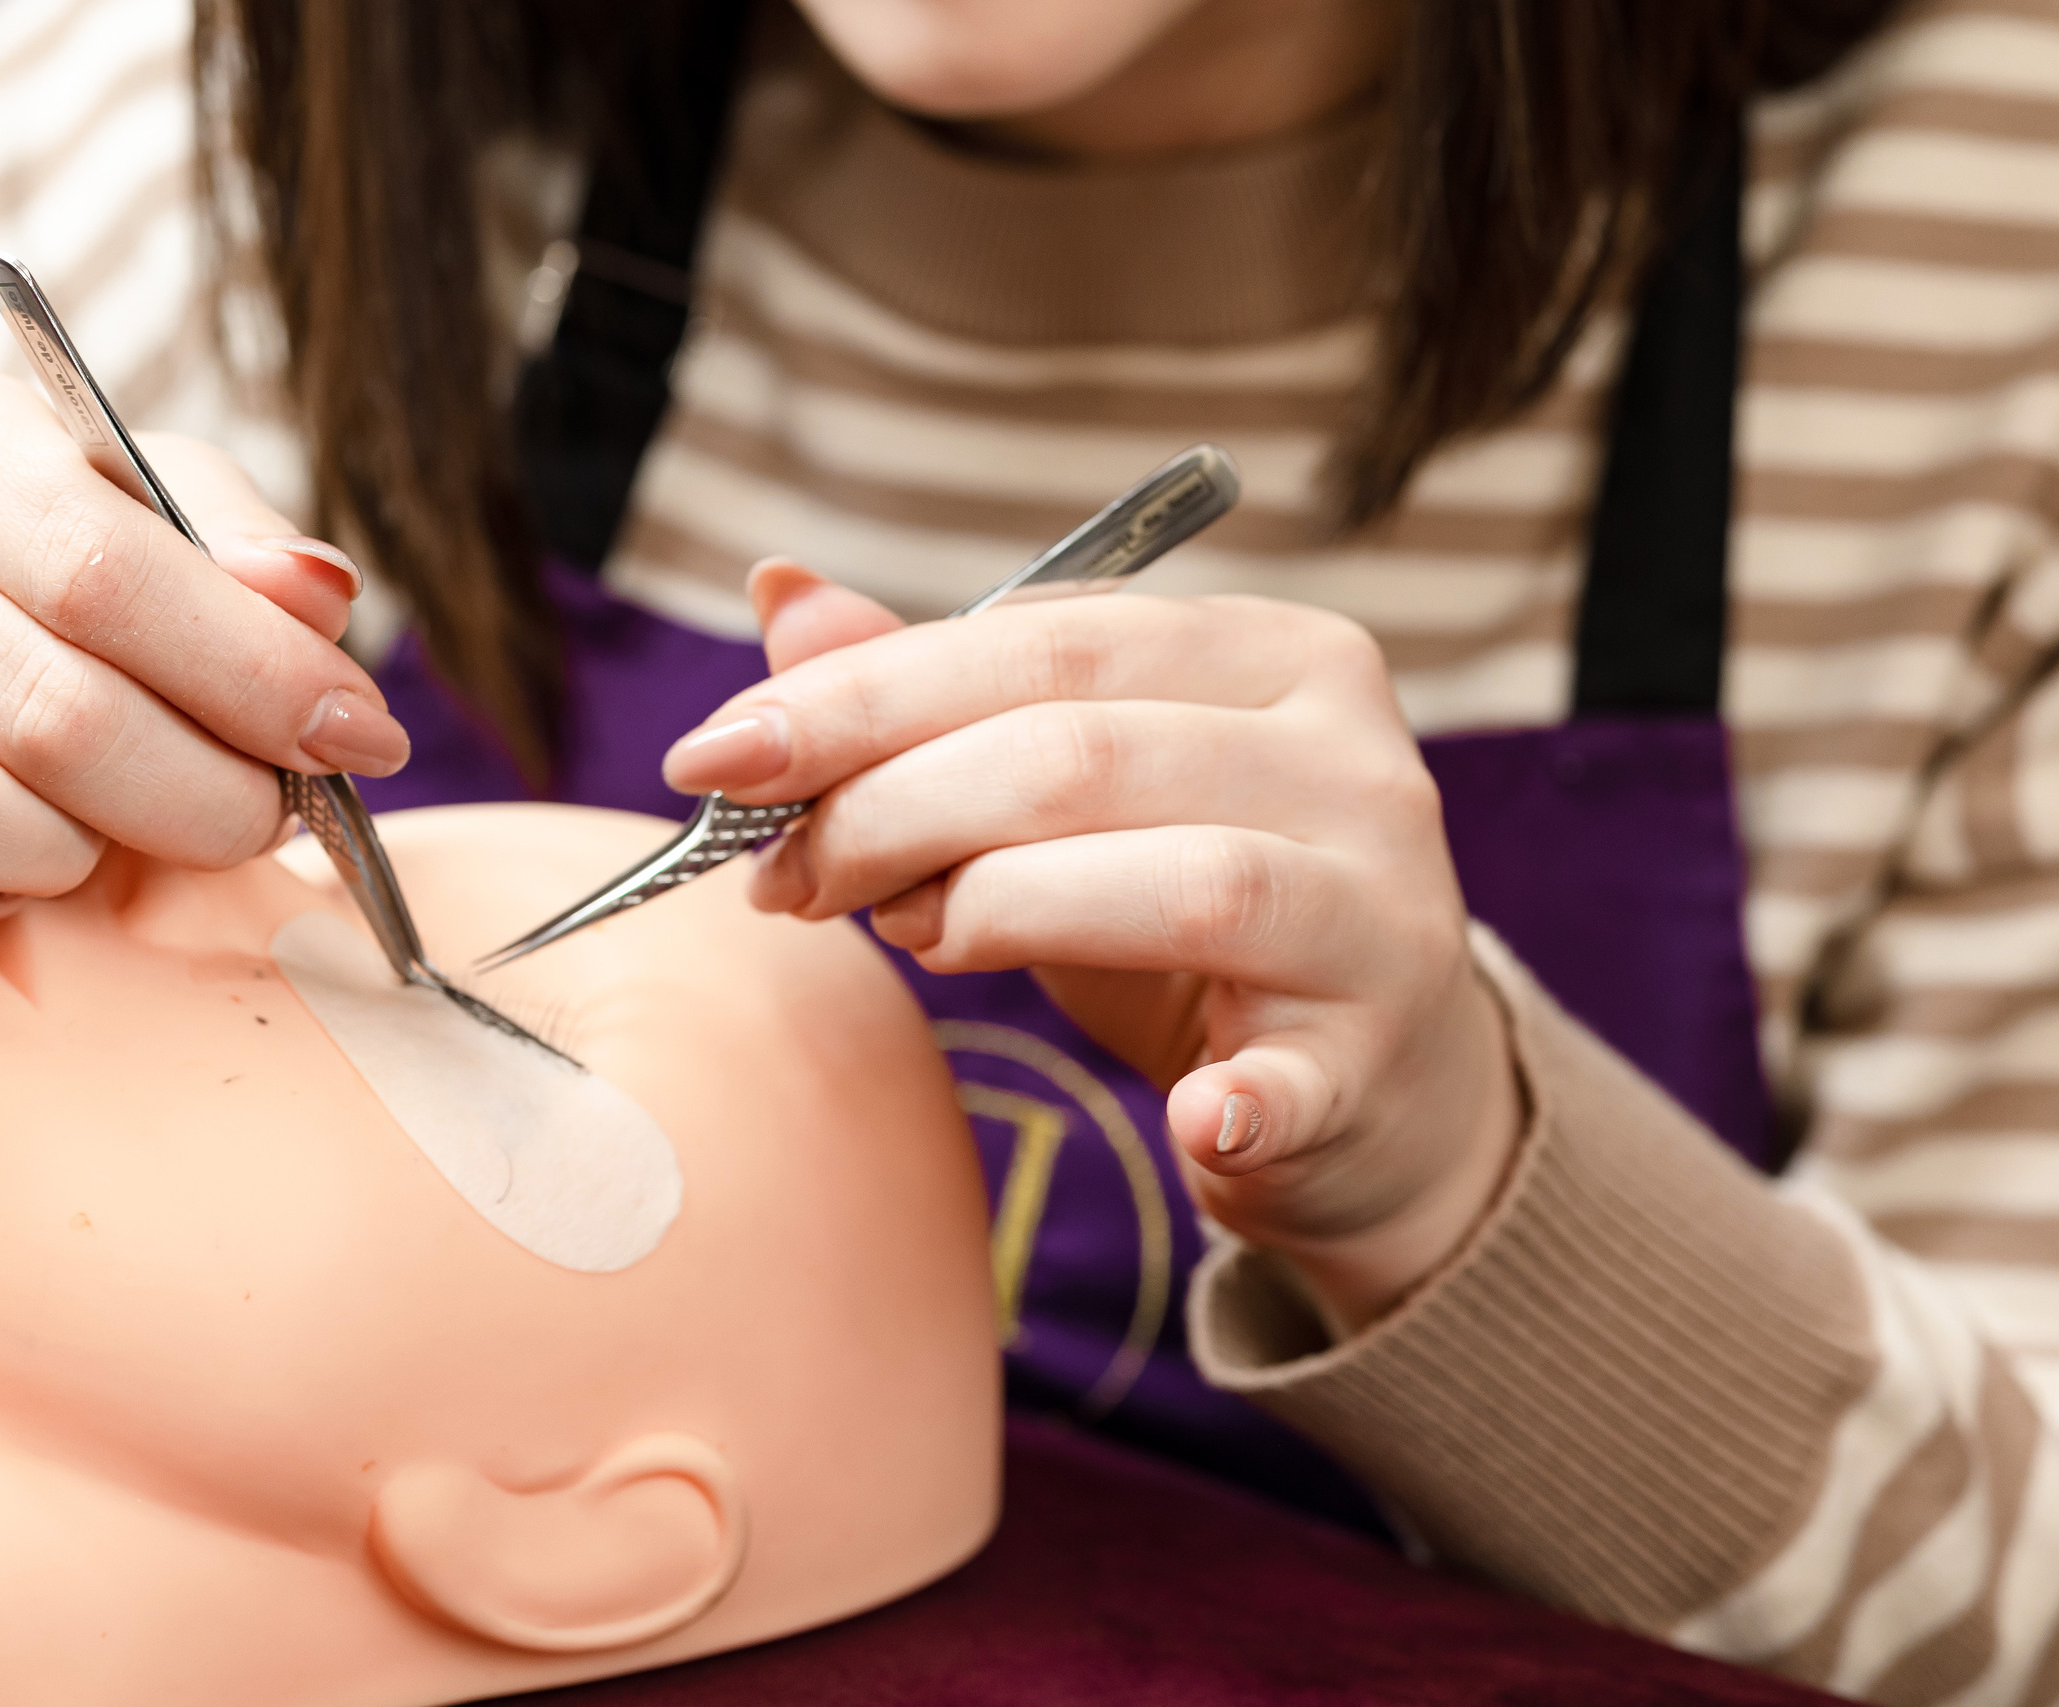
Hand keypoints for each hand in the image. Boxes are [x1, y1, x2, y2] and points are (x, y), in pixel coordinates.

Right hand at [0, 369, 404, 998]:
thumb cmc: (15, 594)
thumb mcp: (134, 520)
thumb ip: (234, 548)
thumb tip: (313, 595)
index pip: (105, 564)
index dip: (255, 673)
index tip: (359, 738)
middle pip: (45, 707)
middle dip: (196, 794)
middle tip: (254, 821)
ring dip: (62, 858)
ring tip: (103, 842)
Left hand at [664, 562, 1521, 1328]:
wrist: (1375, 1087)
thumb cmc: (1187, 921)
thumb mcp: (1069, 794)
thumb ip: (934, 701)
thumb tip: (779, 592)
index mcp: (1272, 654)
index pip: (1039, 638)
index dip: (859, 696)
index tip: (715, 761)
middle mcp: (1352, 757)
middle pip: (1082, 750)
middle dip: (890, 807)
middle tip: (783, 876)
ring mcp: (1383, 908)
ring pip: (1183, 879)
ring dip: (998, 911)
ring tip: (909, 940)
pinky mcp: (1383, 1057)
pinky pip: (1305, 1076)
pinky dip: (1243, 1099)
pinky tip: (1193, 1119)